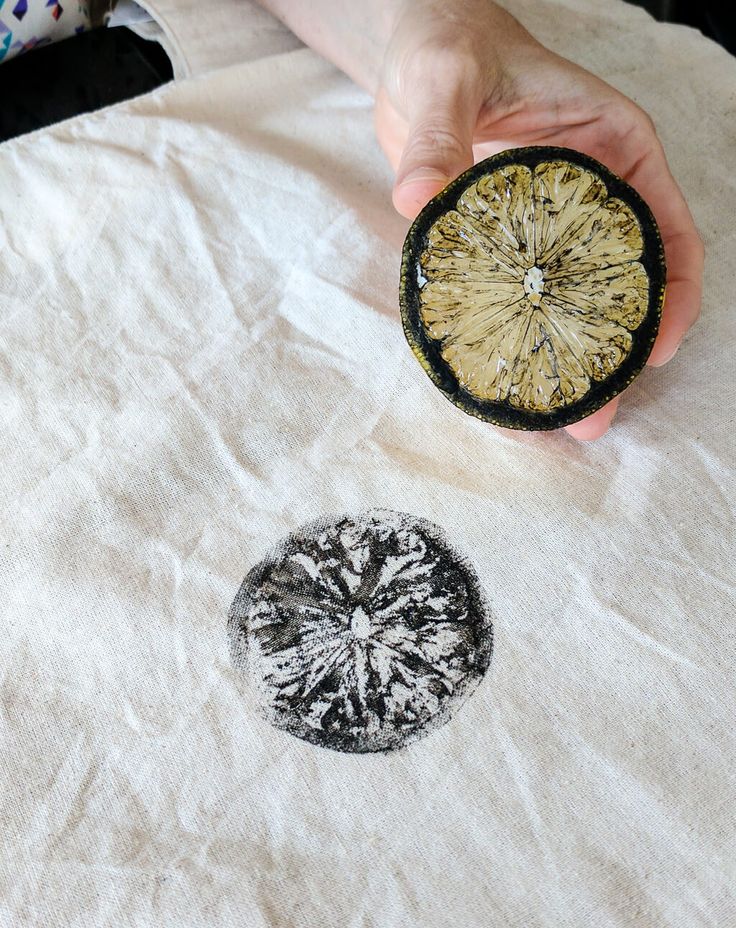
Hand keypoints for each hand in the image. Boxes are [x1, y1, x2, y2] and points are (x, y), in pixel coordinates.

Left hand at [256, 0, 703, 439]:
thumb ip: (438, 134)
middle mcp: (593, 193)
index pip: (665, 227)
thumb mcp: (447, 80)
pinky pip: (523, 299)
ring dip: (570, 359)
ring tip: (557, 420)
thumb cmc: (450, 48)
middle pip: (624, 282)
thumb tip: (417, 194)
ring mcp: (550, 226)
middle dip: (618, 350)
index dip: (674, 291)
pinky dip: (521, 339)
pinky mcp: (507, 245)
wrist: (416, 57)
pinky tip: (508, 380)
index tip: (658, 346)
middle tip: (598, 414)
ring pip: (575, 301)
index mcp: (614, 149)